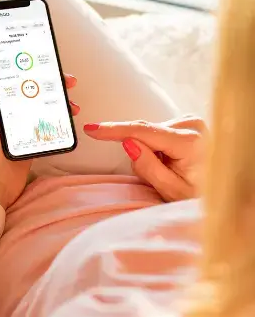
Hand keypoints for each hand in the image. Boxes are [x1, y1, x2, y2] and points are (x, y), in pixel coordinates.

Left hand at [0, 49, 78, 208]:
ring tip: (72, 99)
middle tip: (67, 79)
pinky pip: (48, 125)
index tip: (41, 56)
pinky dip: (60, 119)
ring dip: (59, 100)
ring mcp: (20, 126)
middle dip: (50, 82)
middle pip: (31, 89)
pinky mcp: (31, 141)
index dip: (25, 64)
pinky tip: (70, 115)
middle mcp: (6, 112)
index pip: (9, 77)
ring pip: (43, 105)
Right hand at [83, 116, 206, 201]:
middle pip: (144, 133)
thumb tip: (128, 143)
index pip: (142, 131)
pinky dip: (158, 146)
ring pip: (150, 133)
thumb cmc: (201, 195)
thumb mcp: (171, 189)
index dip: (114, 130)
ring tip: (169, 169)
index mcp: (190, 142)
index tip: (92, 129)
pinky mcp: (189, 122)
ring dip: (150, 150)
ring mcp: (192, 121)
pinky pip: (159, 131)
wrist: (225, 191)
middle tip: (157, 174)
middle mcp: (192, 124)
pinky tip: (173, 159)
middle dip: (140, 151)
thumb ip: (148, 166)